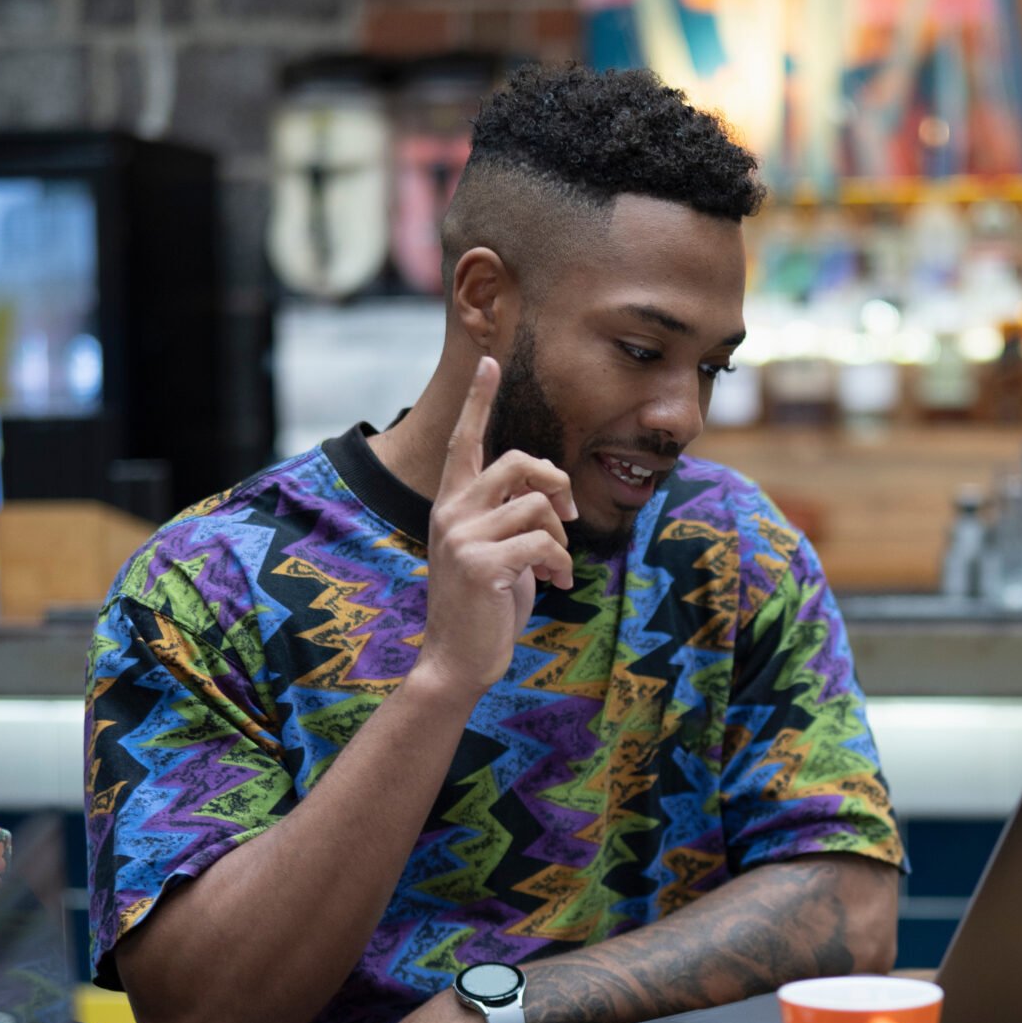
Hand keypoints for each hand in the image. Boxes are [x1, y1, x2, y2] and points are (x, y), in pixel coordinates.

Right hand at [420, 357, 578, 703]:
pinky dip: (562, 564)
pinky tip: (558, 585)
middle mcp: (451, 512)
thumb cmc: (482, 607)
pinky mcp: (481, 563)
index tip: (489, 361)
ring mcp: (462, 536)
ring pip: (538, 506)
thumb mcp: (495, 552)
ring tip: (558, 567)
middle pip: (519, 462)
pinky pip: (544, 543)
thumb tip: (553, 497)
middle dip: (556, 483)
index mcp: (451, 505)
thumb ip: (512, 517)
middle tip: (570, 514)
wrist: (455, 661)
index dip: (478, 400)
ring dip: (562, 538)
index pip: (464, 441)